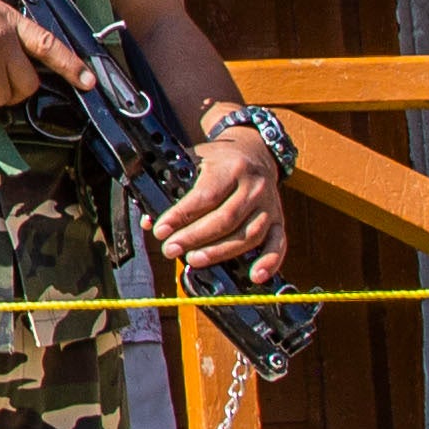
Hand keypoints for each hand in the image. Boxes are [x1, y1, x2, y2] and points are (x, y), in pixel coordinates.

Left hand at [156, 122, 291, 279]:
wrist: (256, 151)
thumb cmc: (219, 160)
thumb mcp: (194, 161)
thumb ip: (172, 188)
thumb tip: (149, 221)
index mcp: (231, 167)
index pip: (206, 195)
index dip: (182, 215)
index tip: (161, 230)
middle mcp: (254, 186)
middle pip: (226, 218)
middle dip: (195, 237)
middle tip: (171, 249)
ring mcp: (269, 205)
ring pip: (249, 235)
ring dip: (221, 252)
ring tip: (194, 260)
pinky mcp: (280, 220)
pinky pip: (279, 244)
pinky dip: (270, 262)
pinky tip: (255, 277)